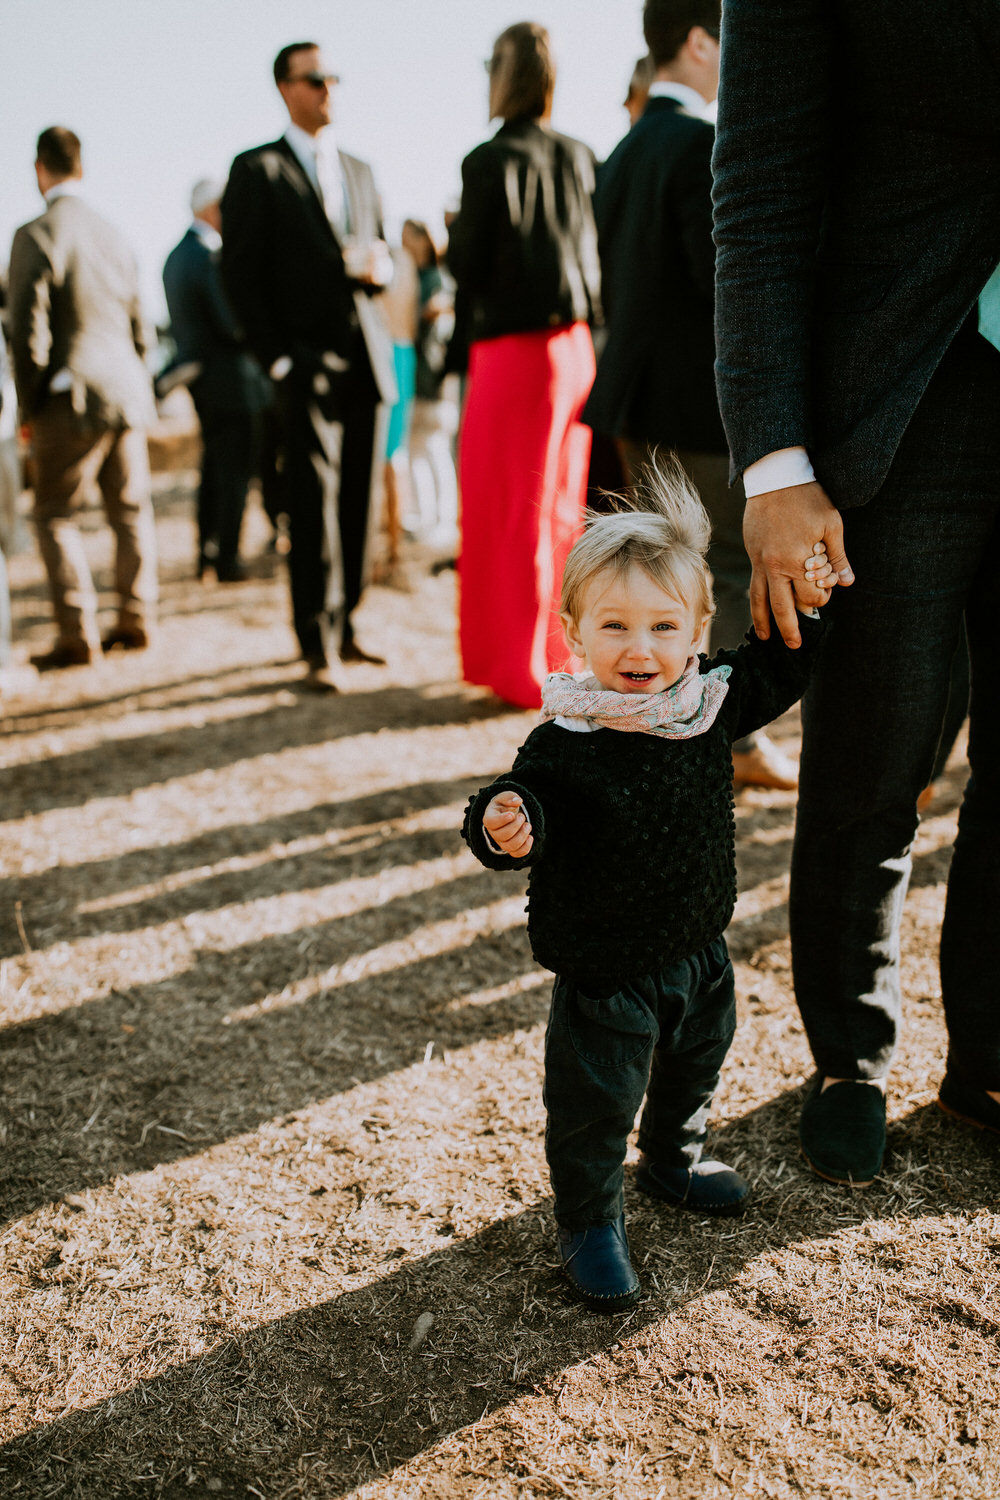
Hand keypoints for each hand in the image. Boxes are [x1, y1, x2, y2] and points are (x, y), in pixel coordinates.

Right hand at [483, 792, 532, 857]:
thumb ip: (510, 797)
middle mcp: (493, 833)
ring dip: (522, 836)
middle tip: (522, 816)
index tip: (512, 814)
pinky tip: (530, 837)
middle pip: (502, 835)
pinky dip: (526, 847)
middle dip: (516, 825)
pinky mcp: (511, 848)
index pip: (490, 823)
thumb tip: (517, 801)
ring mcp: (502, 842)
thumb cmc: (505, 805)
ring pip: (510, 846)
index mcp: (489, 818)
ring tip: (528, 825)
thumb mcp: (505, 796)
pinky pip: (517, 854)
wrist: (509, 814)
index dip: (501, 820)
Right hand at [743, 481, 853, 647]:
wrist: (774, 478)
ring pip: (762, 600)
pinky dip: (755, 604)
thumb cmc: (807, 498)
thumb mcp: (831, 523)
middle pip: (784, 606)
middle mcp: (777, 566)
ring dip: (766, 622)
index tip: (826, 591)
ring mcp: (762, 563)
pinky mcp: (753, 557)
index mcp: (799, 558)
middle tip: (796, 645)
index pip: (812, 593)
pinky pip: (753, 587)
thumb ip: (838, 555)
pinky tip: (757, 614)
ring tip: (767, 639)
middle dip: (791, 628)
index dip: (822, 598)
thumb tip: (847, 582)